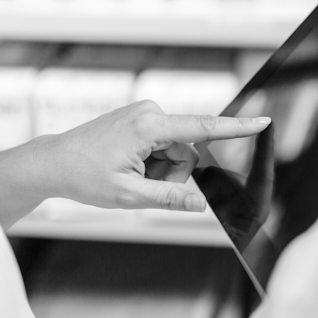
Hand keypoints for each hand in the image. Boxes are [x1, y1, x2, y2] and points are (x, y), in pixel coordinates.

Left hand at [36, 100, 270, 211]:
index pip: (202, 128)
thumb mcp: (129, 195)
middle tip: (139, 183)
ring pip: (175, 150)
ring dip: (160, 169)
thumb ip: (170, 198)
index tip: (263, 121)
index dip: (236, 128)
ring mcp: (144, 114)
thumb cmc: (84, 176)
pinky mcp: (141, 119)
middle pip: (187, 150)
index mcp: (148, 127)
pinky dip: (153, 160)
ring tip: (130, 174)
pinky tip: (128, 165)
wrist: (54, 162)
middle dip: (172, 173)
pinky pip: (163, 144)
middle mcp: (150, 113)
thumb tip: (202, 205)